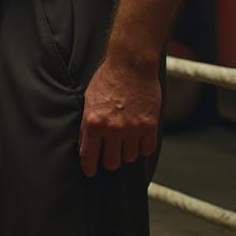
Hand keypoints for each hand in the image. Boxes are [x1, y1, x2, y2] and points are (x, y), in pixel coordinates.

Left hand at [79, 56, 160, 177]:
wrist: (131, 63)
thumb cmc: (107, 78)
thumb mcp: (89, 98)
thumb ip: (88, 122)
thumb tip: (85, 143)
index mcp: (93, 121)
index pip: (88, 156)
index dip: (89, 167)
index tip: (90, 172)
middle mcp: (112, 128)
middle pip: (111, 162)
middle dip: (109, 159)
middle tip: (110, 152)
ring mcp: (132, 128)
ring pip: (129, 157)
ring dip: (126, 151)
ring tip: (124, 139)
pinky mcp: (150, 126)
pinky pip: (146, 150)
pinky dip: (142, 146)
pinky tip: (138, 136)